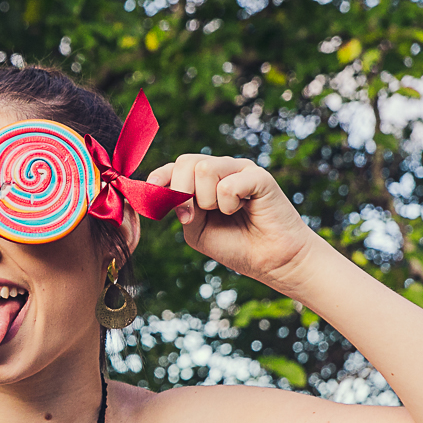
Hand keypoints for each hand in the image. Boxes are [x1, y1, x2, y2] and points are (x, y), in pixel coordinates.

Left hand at [148, 155, 319, 292]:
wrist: (270, 261)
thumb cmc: (235, 245)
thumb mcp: (196, 229)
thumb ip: (180, 208)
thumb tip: (164, 190)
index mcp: (204, 181)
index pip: (176, 166)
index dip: (160, 176)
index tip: (152, 190)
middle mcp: (222, 169)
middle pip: (186, 161)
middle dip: (181, 191)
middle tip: (193, 216)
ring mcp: (240, 170)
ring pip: (204, 168)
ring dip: (207, 200)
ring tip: (225, 213)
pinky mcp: (259, 176)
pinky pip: (228, 184)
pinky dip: (228, 204)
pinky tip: (242, 209)